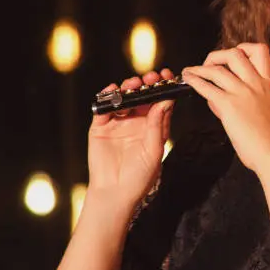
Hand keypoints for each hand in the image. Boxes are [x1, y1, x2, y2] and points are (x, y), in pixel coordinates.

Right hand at [87, 69, 173, 203]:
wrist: (115, 193)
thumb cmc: (139, 177)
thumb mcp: (153, 150)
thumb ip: (157, 126)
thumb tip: (165, 101)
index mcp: (153, 127)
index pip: (160, 102)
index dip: (164, 87)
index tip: (168, 76)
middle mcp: (136, 121)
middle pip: (142, 96)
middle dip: (147, 84)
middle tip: (151, 77)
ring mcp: (118, 122)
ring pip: (124, 98)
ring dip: (129, 87)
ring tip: (134, 83)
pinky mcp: (101, 126)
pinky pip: (104, 107)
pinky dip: (108, 97)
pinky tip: (113, 90)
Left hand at [181, 43, 269, 172]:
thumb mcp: (264, 113)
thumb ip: (243, 102)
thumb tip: (219, 99)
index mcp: (267, 84)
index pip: (260, 52)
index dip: (244, 48)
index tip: (234, 54)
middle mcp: (255, 84)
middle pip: (235, 54)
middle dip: (217, 56)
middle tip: (209, 64)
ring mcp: (242, 93)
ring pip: (217, 69)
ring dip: (199, 68)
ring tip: (190, 72)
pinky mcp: (229, 105)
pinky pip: (207, 87)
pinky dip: (194, 81)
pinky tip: (188, 80)